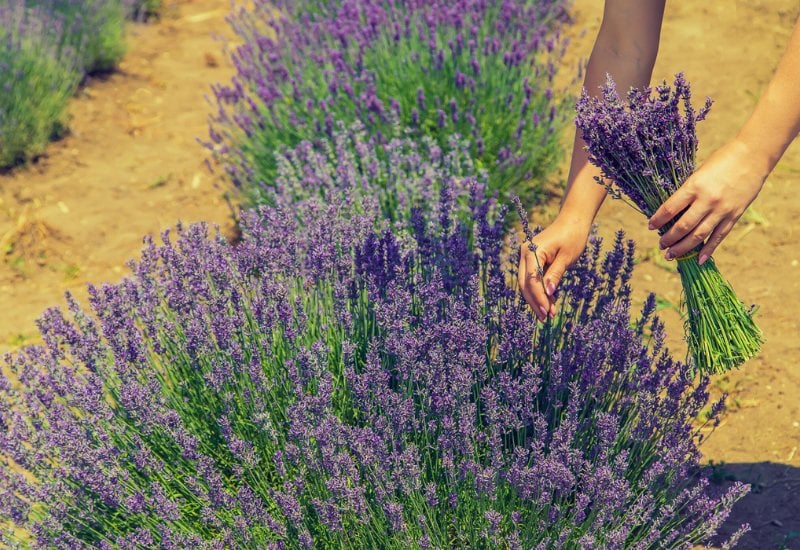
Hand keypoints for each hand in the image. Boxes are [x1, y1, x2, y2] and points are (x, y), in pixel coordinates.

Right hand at [518, 215, 589, 320]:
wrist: (573, 221)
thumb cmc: (573, 236)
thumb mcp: (567, 257)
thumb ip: (556, 274)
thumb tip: (549, 292)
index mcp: (532, 251)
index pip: (532, 280)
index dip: (539, 298)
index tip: (547, 312)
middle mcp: (525, 254)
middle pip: (525, 284)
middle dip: (535, 302)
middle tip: (546, 318)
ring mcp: (527, 257)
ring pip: (527, 283)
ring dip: (537, 299)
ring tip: (549, 313)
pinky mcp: (532, 260)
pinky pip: (532, 279)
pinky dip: (539, 291)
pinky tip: (549, 302)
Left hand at [648, 139, 768, 263]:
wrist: (753, 156)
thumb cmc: (722, 160)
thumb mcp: (699, 172)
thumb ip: (688, 191)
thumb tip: (673, 211)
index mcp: (694, 186)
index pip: (670, 208)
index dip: (658, 219)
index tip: (650, 226)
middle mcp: (707, 200)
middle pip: (683, 226)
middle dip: (669, 238)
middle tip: (661, 245)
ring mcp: (722, 210)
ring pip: (699, 235)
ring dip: (683, 248)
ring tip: (671, 255)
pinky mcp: (734, 215)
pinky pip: (719, 236)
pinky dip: (708, 250)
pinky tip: (699, 260)